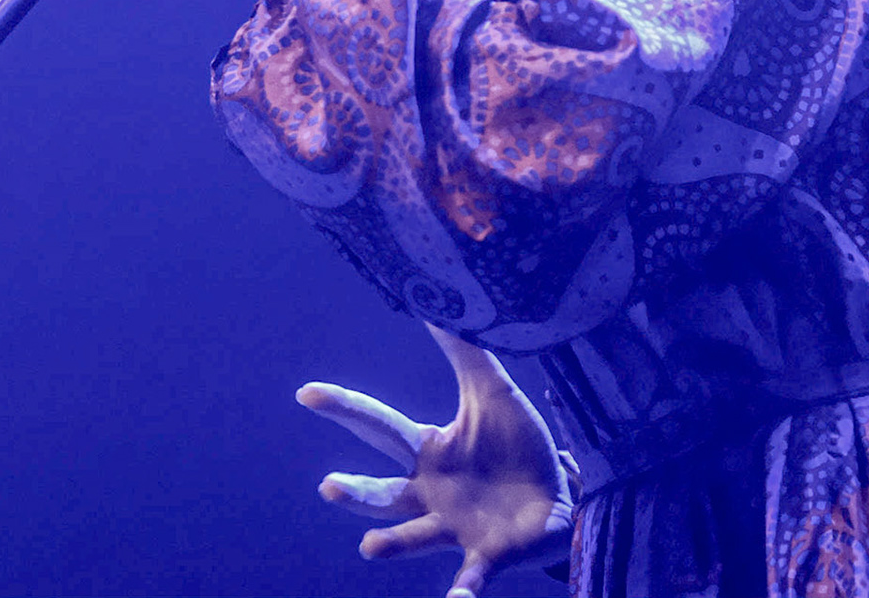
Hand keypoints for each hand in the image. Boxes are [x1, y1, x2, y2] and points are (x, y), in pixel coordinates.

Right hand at [298, 323, 577, 597]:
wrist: (561, 494)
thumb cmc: (517, 446)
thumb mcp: (492, 390)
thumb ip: (464, 348)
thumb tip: (435, 299)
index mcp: (428, 452)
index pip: (377, 426)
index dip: (344, 409)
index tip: (306, 394)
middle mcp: (430, 493)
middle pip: (383, 492)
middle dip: (355, 492)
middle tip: (328, 488)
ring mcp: (455, 528)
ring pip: (414, 537)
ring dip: (394, 544)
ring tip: (371, 548)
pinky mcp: (487, 556)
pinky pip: (471, 578)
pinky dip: (462, 594)